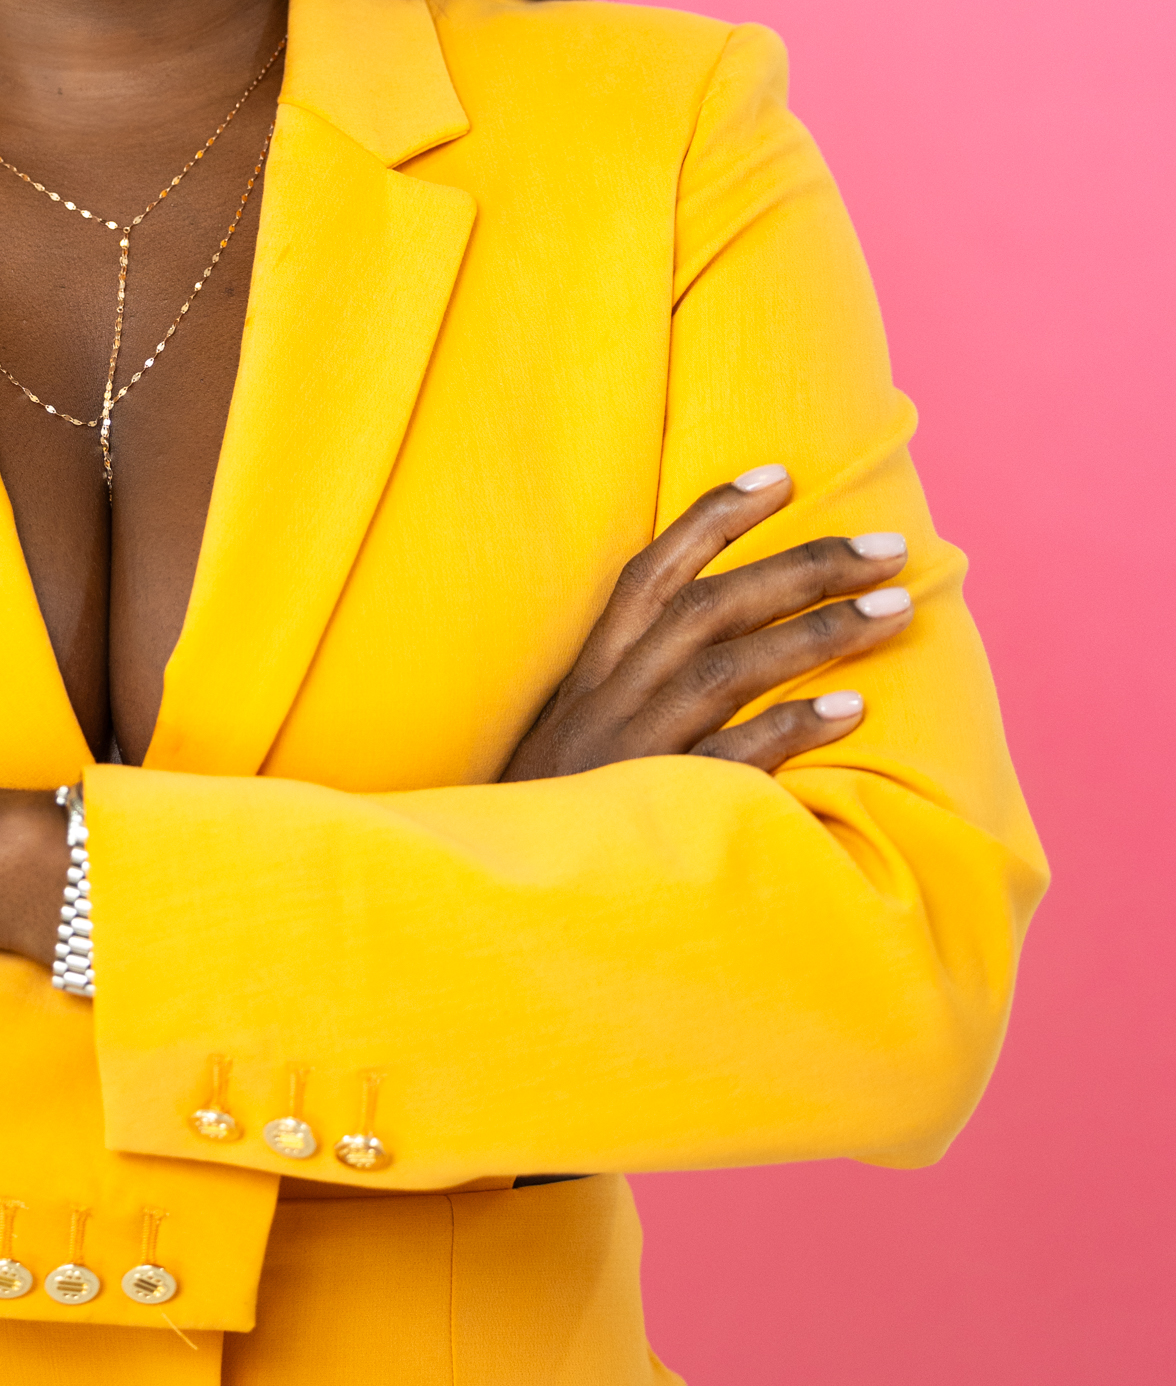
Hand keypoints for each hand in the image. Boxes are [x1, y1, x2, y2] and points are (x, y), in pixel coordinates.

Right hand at [502, 466, 911, 782]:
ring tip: (894, 609)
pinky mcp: (653, 810)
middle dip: (803, 565)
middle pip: (710, 606)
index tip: (781, 475)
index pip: (650, 572)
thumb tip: (712, 651)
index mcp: (589, 673)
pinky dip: (790, 730)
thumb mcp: (575, 740)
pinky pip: (730, 761)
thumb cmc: (549, 820)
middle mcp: (607, 698)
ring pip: (726, 667)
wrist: (491, 909)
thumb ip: (628, 693)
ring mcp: (629, 751)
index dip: (712, 518)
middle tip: (888, 548)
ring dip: (817, 632)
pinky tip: (852, 711)